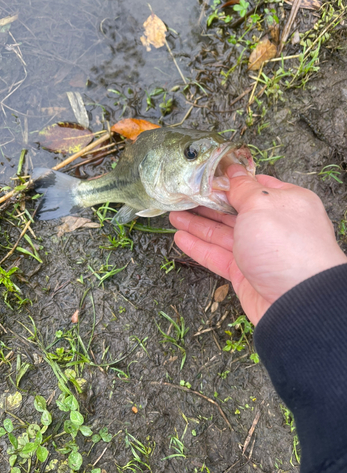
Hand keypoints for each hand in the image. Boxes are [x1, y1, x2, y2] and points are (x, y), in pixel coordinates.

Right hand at [170, 164, 346, 324]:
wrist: (297, 302)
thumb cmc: (285, 246)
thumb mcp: (262, 204)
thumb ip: (243, 188)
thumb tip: (233, 170)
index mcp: (284, 203)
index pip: (253, 186)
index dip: (229, 181)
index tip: (205, 176)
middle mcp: (272, 225)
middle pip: (233, 210)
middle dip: (207, 203)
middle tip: (183, 196)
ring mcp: (257, 251)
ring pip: (222, 234)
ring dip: (197, 224)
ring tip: (174, 215)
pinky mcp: (244, 273)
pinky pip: (217, 256)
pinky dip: (199, 247)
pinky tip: (181, 238)